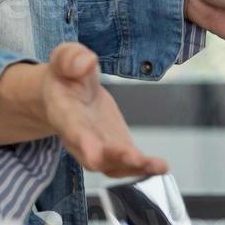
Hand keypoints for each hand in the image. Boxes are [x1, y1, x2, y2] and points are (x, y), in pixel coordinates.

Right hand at [41, 42, 168, 177]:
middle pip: (93, 153)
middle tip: (134, 159)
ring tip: (156, 166)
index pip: (71, 127)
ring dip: (133, 167)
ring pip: (111, 164)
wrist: (65, 92)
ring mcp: (97, 144)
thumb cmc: (65, 75)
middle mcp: (79, 135)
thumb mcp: (65, 57)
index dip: (82, 141)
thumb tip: (86, 61)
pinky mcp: (114, 145)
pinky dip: (143, 166)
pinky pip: (126, 162)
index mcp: (63, 110)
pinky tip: (160, 166)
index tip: (93, 153)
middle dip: (114, 158)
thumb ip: (71, 58)